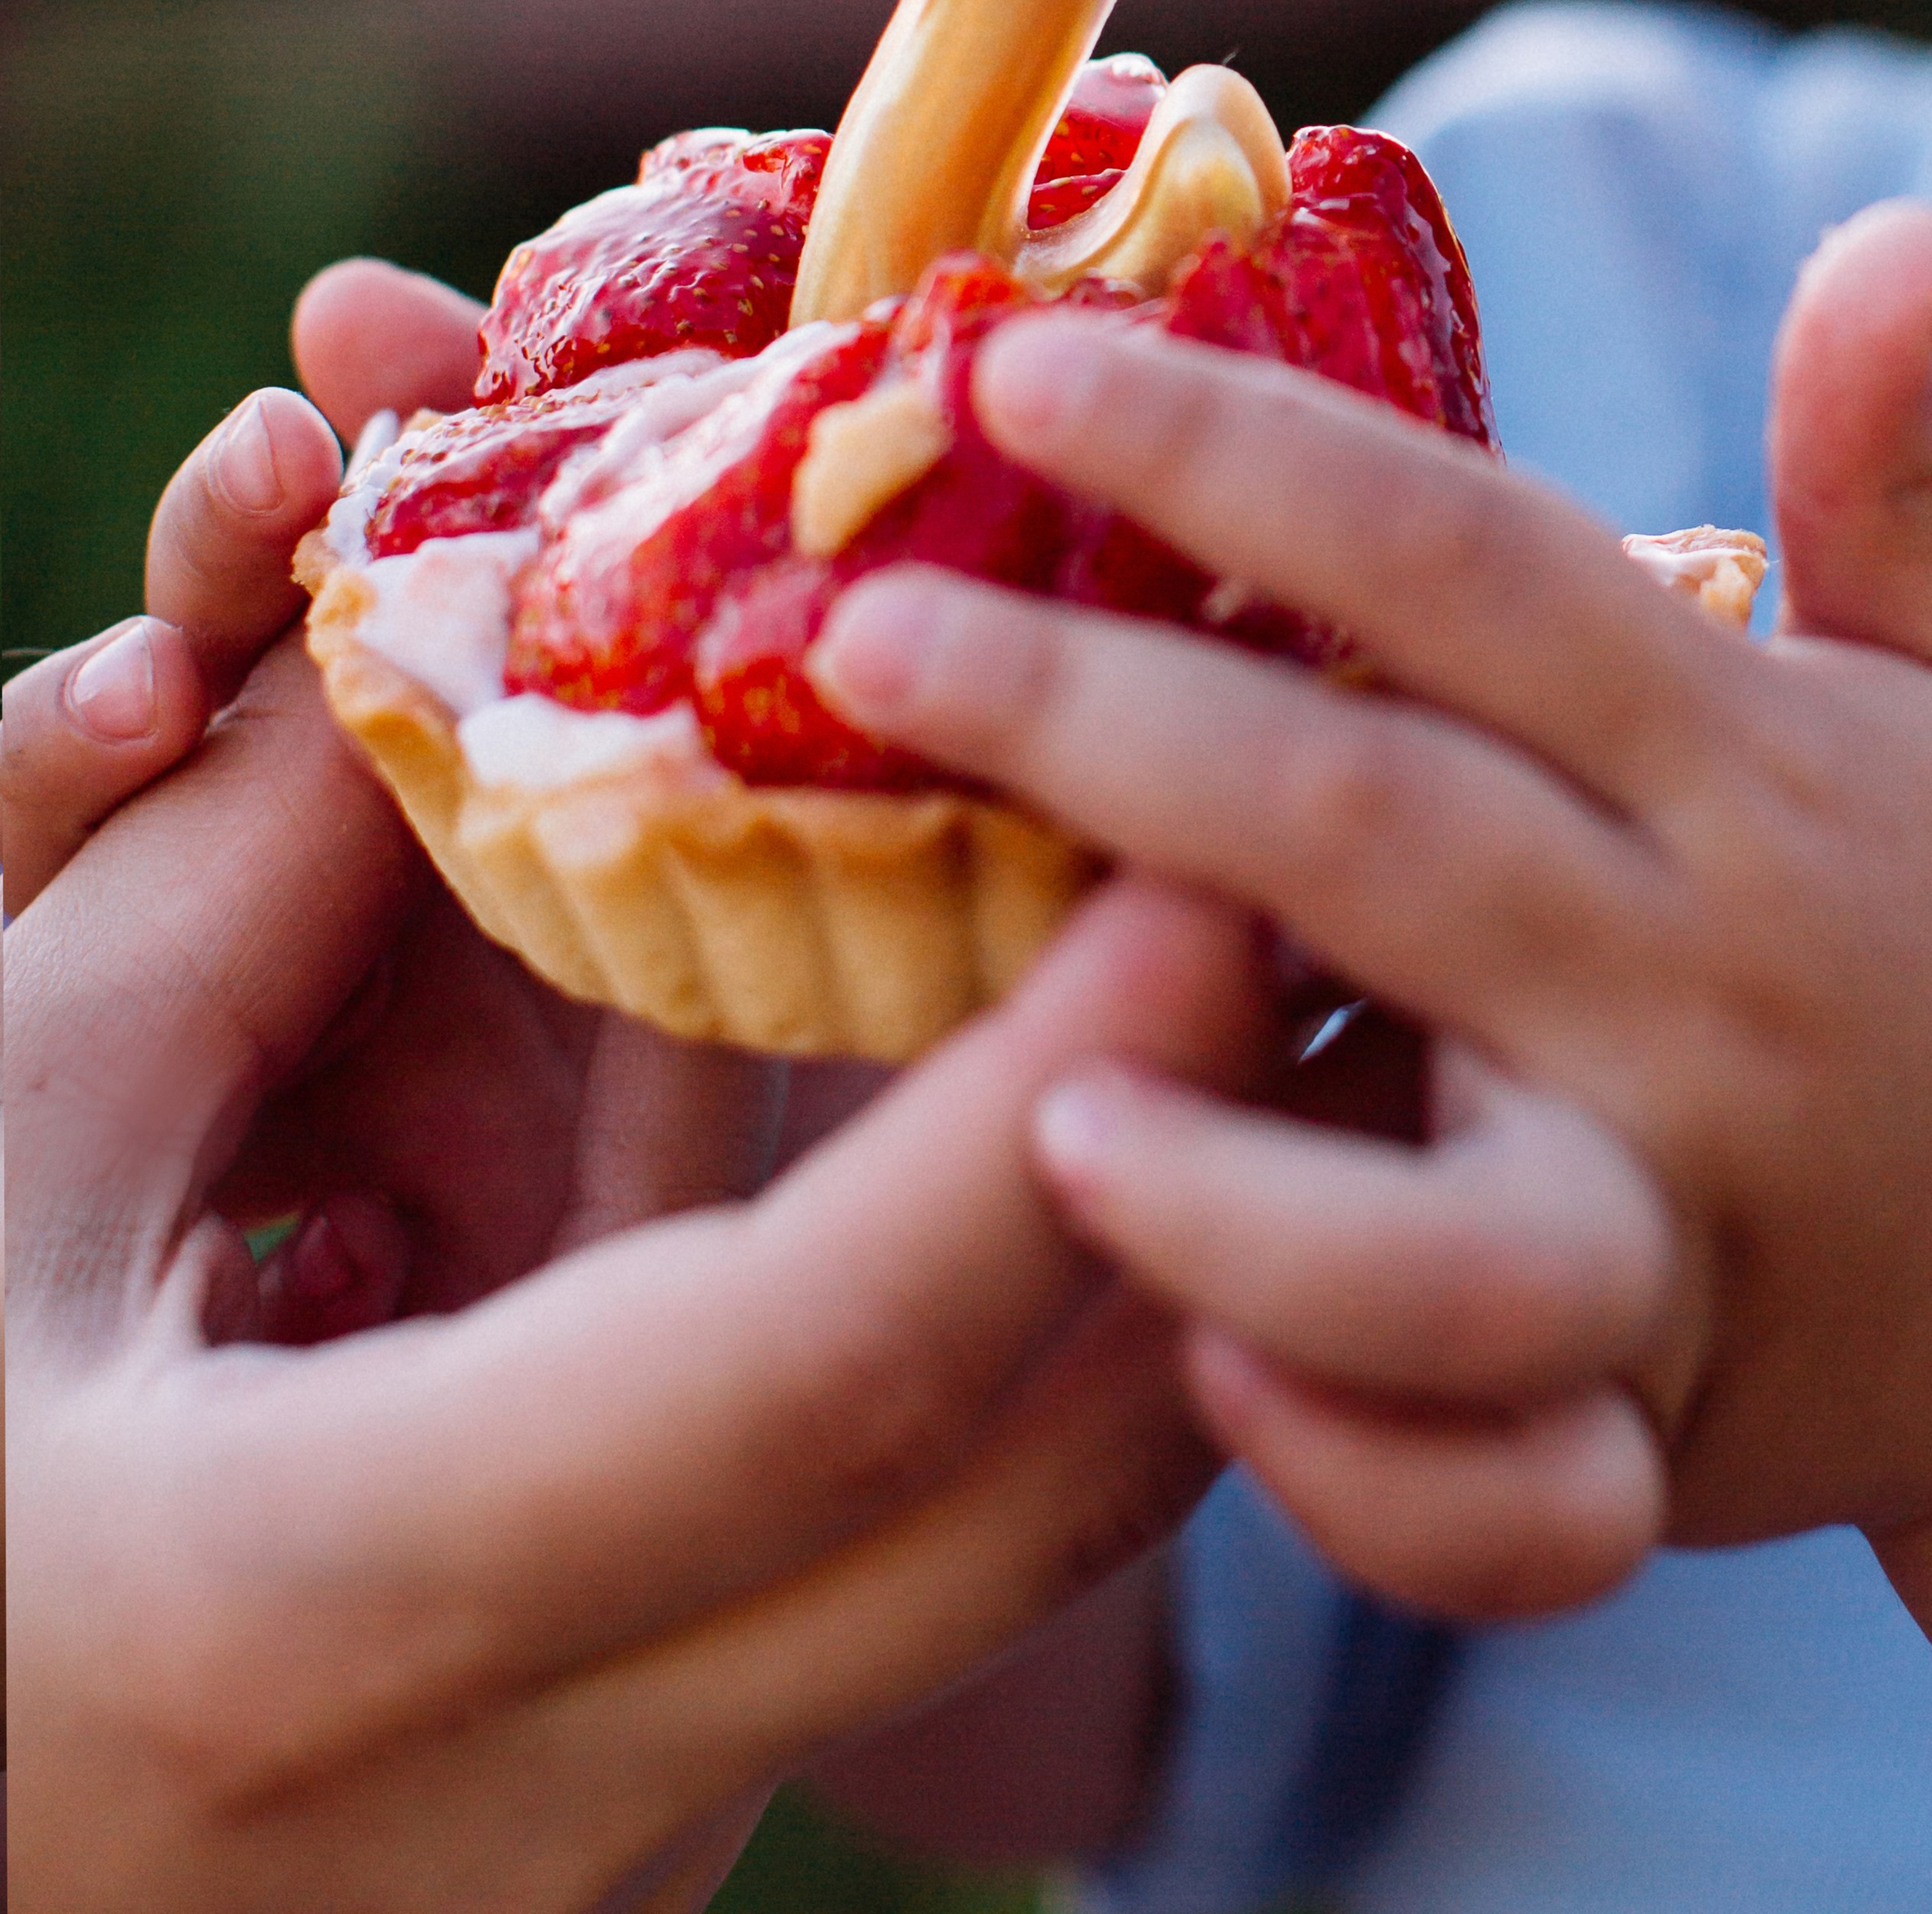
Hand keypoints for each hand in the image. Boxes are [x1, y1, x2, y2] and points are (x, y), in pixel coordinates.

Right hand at [10, 262, 1285, 1909]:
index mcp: (317, 1602)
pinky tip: (1082, 1151)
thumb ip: (237, 875)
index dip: (1049, 1103)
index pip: (815, 1361)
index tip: (1214, 871)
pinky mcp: (641, 1819)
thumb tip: (483, 599)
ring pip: (1000, 1562)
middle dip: (1218, 1183)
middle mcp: (530, 1796)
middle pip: (1013, 1497)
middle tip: (1340, 911)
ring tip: (1296, 1007)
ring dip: (1171, 1268)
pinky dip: (1025, 1359)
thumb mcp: (1, 1123)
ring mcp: (611, 1849)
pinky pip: (907, 1579)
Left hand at [807, 202, 1931, 1782]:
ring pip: (1452, 1238)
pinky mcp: (1659, 1419)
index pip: (1465, 565)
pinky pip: (1509, 1489)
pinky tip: (1191, 1376)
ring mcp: (1681, 1218)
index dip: (1238, 452)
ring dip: (1232, 1181)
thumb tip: (1904, 235)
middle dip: (1098, 725)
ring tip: (1026, 1106)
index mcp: (1743, 762)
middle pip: (1373, 833)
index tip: (1011, 363)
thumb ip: (1895, 480)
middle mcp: (1699, 981)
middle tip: (857, 638)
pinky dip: (1355, 1461)